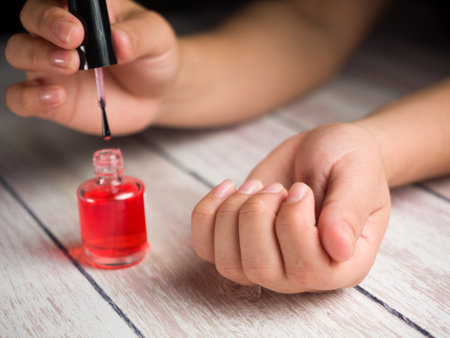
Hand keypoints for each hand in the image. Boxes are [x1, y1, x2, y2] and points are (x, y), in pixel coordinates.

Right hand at [5, 0, 177, 134]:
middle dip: (47, 27)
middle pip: (32, 19)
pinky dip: (30, 97)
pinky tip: (55, 97)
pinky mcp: (52, 100)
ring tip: (70, 66)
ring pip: (19, 52)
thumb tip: (118, 40)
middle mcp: (59, 35)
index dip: (59, 8)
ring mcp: (51, 67)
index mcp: (84, 10)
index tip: (78, 25)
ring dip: (37, 56)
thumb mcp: (156, 39)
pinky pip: (22, 98)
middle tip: (74, 42)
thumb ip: (138, 36)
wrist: (157, 94)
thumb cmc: (152, 57)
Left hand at [191, 123, 389, 292]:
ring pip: (229, 263)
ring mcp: (269, 263)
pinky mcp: (240, 245)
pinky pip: (206, 248)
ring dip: (233, 214)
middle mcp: (304, 274)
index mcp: (342, 264)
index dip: (293, 223)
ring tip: (255, 187)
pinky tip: (228, 187)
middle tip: (275, 187)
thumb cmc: (349, 161)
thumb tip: (339, 248)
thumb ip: (348, 210)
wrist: (324, 150)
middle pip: (260, 268)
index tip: (301, 189)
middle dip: (257, 215)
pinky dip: (206, 215)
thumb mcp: (356, 175)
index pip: (307, 269)